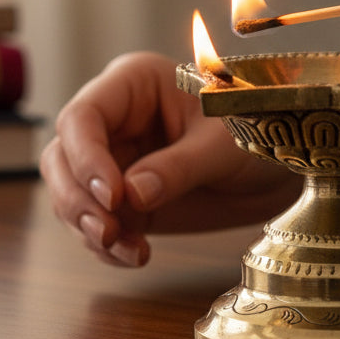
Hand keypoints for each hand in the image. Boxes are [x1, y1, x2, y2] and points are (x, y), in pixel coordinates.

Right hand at [42, 51, 299, 265]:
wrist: (277, 167)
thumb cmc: (256, 131)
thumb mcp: (223, 145)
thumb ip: (178, 167)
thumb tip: (131, 195)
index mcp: (133, 83)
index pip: (84, 116)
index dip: (86, 157)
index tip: (113, 196)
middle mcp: (115, 119)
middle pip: (62, 156)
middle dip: (77, 198)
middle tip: (108, 231)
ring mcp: (115, 160)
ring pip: (69, 194)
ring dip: (89, 228)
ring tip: (128, 249)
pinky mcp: (123, 200)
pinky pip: (94, 223)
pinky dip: (107, 246)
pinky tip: (136, 256)